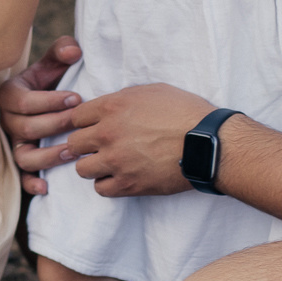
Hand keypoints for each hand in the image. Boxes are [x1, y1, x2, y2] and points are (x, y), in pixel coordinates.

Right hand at [0, 36, 82, 195]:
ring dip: (48, 156)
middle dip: (55, 125)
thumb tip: (73, 51)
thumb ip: (61, 51)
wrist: (45, 99)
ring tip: (72, 151)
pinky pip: (21, 177)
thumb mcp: (52, 63)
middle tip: (79, 123)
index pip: (23, 102)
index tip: (76, 98)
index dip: (49, 101)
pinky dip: (31, 184)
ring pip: (23, 156)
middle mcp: (6, 121)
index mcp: (9, 94)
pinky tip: (48, 187)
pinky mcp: (20, 160)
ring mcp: (13, 143)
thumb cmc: (49, 79)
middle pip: (26, 129)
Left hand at [64, 83, 212, 197]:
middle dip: (85, 145)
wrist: (207, 143)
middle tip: (99, 147)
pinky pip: (100, 189)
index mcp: (112, 107)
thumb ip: (123, 98)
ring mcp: (116, 161)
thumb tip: (108, 106)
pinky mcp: (128, 184)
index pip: (75, 117)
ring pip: (82, 169)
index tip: (92, 127)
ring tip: (109, 164)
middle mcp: (108, 134)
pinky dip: (107, 184)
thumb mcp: (153, 91)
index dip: (84, 123)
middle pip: (73, 144)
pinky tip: (119, 177)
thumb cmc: (185, 112)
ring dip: (93, 166)